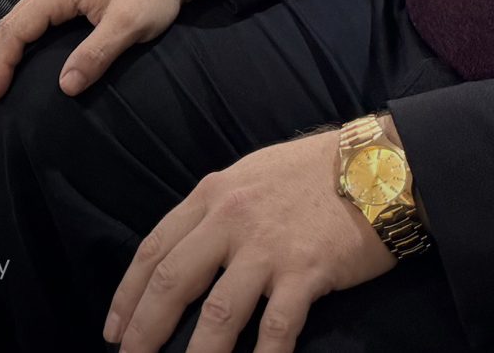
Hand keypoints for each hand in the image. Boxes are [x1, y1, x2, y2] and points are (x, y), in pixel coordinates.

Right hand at [0, 0, 218, 102]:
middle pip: (11, 23)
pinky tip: (17, 52)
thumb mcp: (128, 25)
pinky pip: (33, 16)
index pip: (19, 29)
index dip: (3, 63)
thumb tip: (65, 87)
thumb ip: (96, 54)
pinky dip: (18, 37)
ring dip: (2, 48)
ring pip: (20, 18)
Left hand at [107, 128, 395, 352]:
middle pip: (172, 282)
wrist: (378, 164)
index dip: (129, 295)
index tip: (115, 330)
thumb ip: (217, 210)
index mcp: (212, 195)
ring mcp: (268, 248)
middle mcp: (231, 220)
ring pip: (217, 314)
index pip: (154, 249)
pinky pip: (277, 328)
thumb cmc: (312, 171)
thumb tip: (190, 250)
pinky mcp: (306, 272)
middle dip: (145, 330)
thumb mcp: (249, 175)